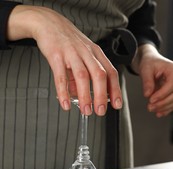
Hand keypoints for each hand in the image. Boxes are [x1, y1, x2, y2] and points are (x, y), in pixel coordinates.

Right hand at [7, 5, 121, 115]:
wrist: (49, 23)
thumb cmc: (68, 41)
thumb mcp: (81, 56)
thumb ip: (82, 77)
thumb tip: (80, 96)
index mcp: (95, 53)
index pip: (111, 72)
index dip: (115, 90)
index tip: (117, 104)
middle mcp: (86, 53)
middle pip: (99, 75)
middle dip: (102, 96)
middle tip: (100, 111)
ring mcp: (72, 53)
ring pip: (82, 76)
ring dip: (85, 96)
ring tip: (86, 110)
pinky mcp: (56, 55)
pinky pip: (61, 76)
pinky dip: (64, 92)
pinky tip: (65, 104)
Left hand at [132, 44, 172, 116]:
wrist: (151, 63)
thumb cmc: (150, 63)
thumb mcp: (146, 69)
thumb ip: (147, 81)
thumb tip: (147, 94)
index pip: (171, 84)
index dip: (162, 94)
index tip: (151, 100)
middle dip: (162, 103)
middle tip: (150, 107)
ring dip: (164, 107)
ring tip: (152, 109)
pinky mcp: (172, 92)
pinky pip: (172, 102)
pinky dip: (166, 109)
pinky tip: (159, 113)